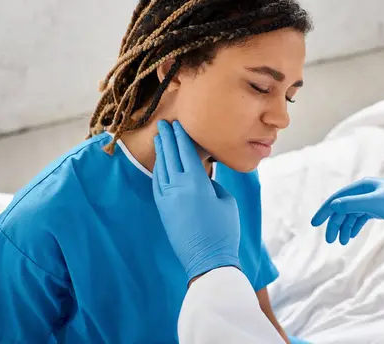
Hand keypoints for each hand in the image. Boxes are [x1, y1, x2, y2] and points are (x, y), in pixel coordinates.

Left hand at [153, 120, 240, 281]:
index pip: (185, 152)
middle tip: (164, 124)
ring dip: (161, 152)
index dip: (180, 136)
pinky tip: (160, 163)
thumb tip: (202, 179)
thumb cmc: (224, 230)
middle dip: (167, 138)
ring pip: (161, 168)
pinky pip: (157, 183)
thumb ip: (212, 184)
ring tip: (160, 138)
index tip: (177, 124)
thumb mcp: (226, 200)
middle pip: (170, 156)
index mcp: (196, 182)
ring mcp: (167, 199)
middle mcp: (178, 187)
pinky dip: (158, 170)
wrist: (208, 260)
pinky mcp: (163, 209)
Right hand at [311, 177, 383, 244]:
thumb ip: (352, 205)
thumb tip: (332, 206)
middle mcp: (366, 191)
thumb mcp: (376, 204)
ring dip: (344, 227)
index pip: (337, 199)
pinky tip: (350, 236)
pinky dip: (354, 227)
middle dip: (334, 223)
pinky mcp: (382, 209)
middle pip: (343, 207)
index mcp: (363, 186)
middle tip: (329, 240)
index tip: (314, 224)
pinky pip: (361, 218)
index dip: (325, 211)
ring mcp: (373, 200)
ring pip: (351, 214)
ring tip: (340, 242)